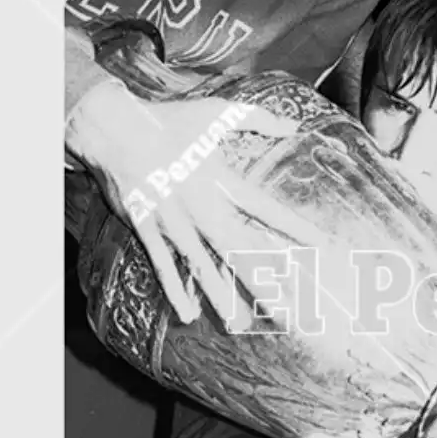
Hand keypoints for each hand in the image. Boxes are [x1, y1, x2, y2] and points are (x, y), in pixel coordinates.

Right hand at [66, 79, 323, 323]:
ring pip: (203, 267)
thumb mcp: (217, 111)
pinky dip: (174, 290)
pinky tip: (187, 315)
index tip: (321, 247)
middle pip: (240, 251)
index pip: (266, 211)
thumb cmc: (169, 119)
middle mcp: (202, 208)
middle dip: (265, 283)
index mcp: (221, 181)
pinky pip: (163, 266)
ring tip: (240, 325)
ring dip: (221, 297)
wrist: (115, 129)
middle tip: (288, 310)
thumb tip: (294, 125)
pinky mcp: (148, 229)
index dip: (295, 228)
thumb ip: (259, 119)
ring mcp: (174, 223)